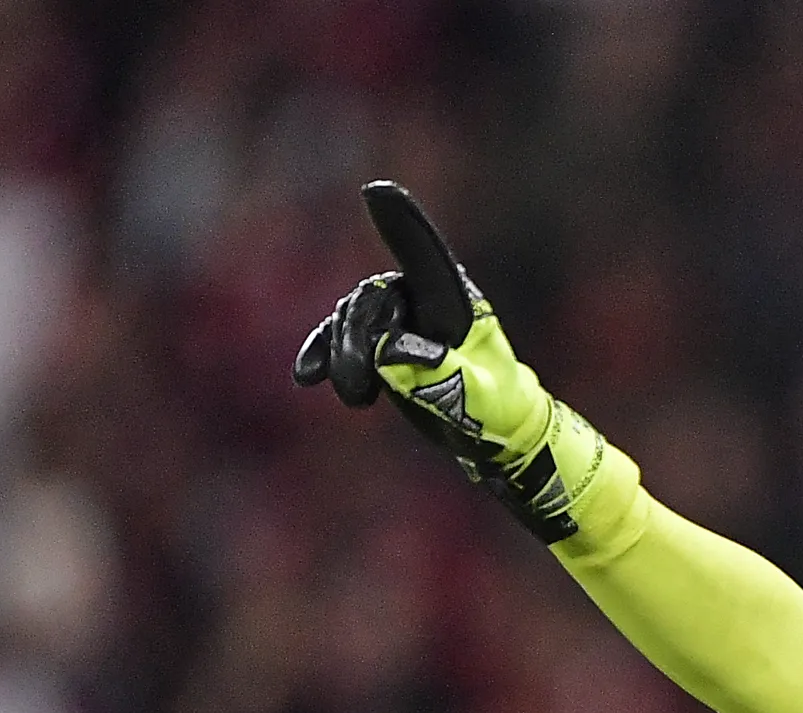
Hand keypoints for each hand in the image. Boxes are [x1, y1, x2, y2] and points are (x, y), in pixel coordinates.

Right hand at [292, 181, 607, 542]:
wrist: (492, 431)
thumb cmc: (496, 411)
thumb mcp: (477, 398)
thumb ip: (439, 372)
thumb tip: (388, 351)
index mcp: (455, 302)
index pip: (425, 256)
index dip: (402, 222)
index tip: (378, 190)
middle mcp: (422, 298)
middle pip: (369, 300)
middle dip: (356, 344)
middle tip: (361, 395)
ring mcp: (398, 316)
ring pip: (349, 319)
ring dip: (343, 359)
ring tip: (359, 399)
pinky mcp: (378, 339)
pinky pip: (337, 337)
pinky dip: (322, 353)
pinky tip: (306, 377)